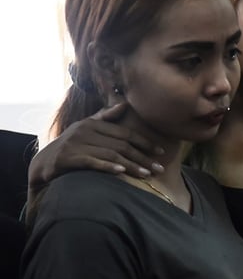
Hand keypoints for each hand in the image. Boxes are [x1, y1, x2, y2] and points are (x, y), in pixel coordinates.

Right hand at [30, 102, 163, 188]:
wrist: (44, 163)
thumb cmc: (72, 145)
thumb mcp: (86, 128)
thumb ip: (105, 117)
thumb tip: (124, 104)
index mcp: (93, 123)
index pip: (125, 134)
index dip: (145, 143)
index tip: (161, 152)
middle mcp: (85, 131)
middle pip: (121, 146)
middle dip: (143, 157)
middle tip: (159, 168)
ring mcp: (76, 144)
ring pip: (111, 155)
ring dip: (131, 165)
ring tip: (147, 174)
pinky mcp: (67, 157)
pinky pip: (92, 162)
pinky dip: (107, 166)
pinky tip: (121, 172)